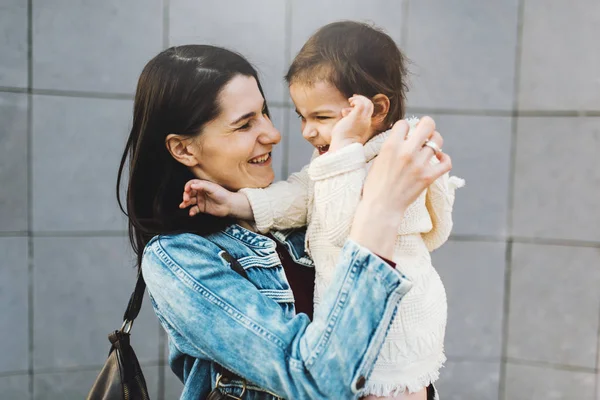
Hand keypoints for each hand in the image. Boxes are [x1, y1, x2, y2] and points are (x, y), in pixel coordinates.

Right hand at [180, 179, 235, 216]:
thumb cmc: (223, 194)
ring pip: (190, 201)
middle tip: (186, 199)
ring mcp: (201, 200)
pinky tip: (191, 213)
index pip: (192, 184)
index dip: (188, 186)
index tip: (186, 190)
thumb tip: (192, 185)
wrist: (229, 205)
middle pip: (189, 193)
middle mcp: (201, 192)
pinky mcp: (202, 208)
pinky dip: (191, 211)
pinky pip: (194, 209)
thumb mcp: (212, 188)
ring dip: (185, 203)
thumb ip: (202, 186)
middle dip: (186, 195)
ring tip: (183, 206)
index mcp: (203, 186)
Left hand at [329, 95, 373, 151]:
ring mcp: (362, 119)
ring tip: (350, 100)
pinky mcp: (357, 116)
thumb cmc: (342, 139)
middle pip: (370, 105)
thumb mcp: (348, 126)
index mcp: (364, 124)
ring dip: (359, 98)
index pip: (368, 111)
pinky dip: (356, 100)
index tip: (352, 104)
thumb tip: (344, 111)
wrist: (343, 145)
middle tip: (352, 99)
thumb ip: (348, 118)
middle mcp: (366, 121)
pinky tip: (350, 102)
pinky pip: (360, 104)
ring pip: (368, 103)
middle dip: (362, 99)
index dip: (361, 105)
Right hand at [350, 116, 451, 257]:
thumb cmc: (375, 185)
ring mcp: (419, 165)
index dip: (405, 128)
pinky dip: (445, 158)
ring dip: (434, 141)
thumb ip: (390, 146)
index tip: (404, 134)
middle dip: (426, 124)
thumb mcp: (377, 160)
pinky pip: (446, 162)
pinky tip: (438, 158)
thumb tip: (402, 136)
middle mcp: (406, 152)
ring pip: (437, 141)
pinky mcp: (428, 177)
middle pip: (427, 125)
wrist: (381, 207)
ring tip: (430, 145)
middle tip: (424, 130)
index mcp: (390, 146)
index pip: (404, 124)